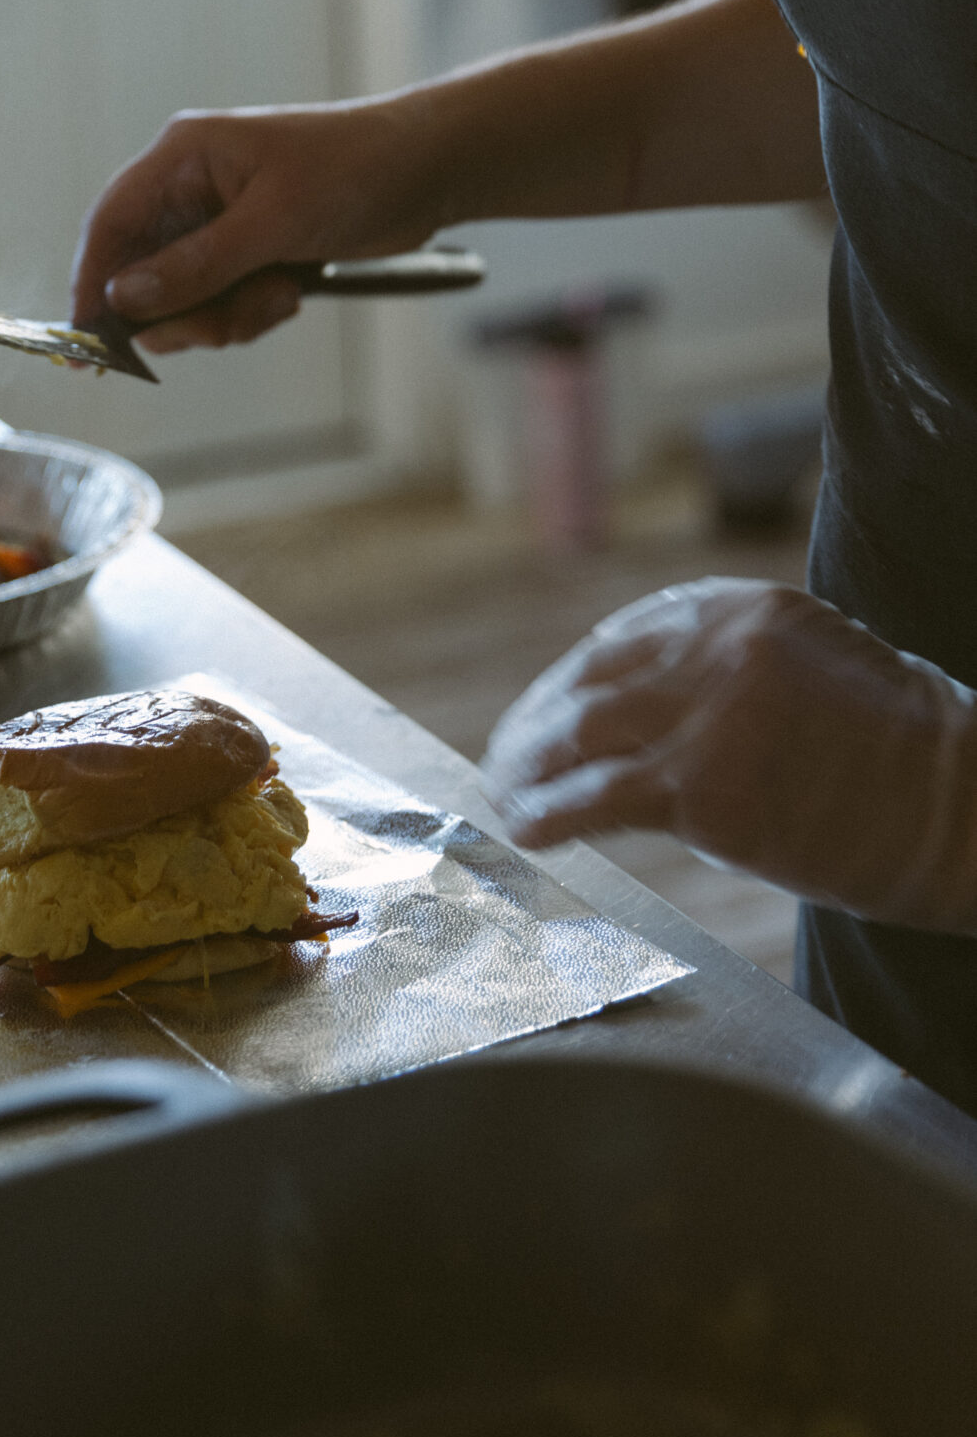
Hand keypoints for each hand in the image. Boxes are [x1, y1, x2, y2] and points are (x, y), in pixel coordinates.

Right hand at [70, 99, 441, 353]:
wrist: (431, 169)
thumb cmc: (355, 170)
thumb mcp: (274, 222)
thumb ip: (197, 265)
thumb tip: (124, 300)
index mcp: (185, 157)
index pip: (112, 223)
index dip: (93, 283)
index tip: (88, 343)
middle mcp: (194, 189)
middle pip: (144, 273)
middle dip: (180, 311)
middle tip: (215, 328)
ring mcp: (223, 223)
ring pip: (186, 298)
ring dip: (225, 315)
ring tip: (278, 296)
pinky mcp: (252, 251)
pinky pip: (224, 302)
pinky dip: (253, 312)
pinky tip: (292, 293)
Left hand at [480, 578, 976, 931]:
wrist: (961, 805)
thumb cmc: (895, 752)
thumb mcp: (808, 664)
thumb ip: (725, 669)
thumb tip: (636, 709)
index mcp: (741, 607)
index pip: (620, 640)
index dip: (568, 685)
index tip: (541, 714)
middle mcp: (717, 646)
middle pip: (587, 683)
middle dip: (535, 727)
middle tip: (506, 761)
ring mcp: (708, 715)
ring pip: (580, 737)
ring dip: (528, 770)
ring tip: (507, 798)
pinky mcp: (705, 789)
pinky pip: (599, 800)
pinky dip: (549, 814)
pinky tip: (529, 829)